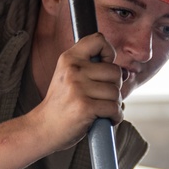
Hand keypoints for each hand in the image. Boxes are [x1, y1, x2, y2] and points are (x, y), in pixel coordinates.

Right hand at [32, 32, 123, 152]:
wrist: (43, 128)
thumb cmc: (62, 104)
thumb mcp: (70, 78)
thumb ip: (94, 70)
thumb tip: (126, 73)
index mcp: (69, 58)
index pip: (99, 40)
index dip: (109, 53)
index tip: (104, 66)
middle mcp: (73, 70)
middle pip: (115, 71)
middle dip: (114, 87)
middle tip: (101, 97)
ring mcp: (78, 88)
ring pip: (116, 93)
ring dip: (114, 105)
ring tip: (100, 109)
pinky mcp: (85, 107)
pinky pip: (114, 109)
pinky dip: (115, 117)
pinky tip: (105, 119)